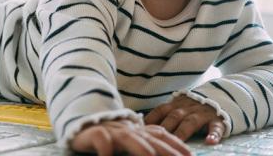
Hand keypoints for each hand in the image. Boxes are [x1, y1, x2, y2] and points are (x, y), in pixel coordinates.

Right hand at [70, 118, 191, 155]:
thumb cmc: (108, 133)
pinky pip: (102, 140)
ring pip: (128, 137)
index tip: (190, 155)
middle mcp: (127, 128)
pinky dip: (107, 149)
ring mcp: (111, 129)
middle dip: (166, 150)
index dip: (175, 144)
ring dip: (140, 148)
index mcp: (137, 129)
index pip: (160, 134)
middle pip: (149, 138)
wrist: (81, 120)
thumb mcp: (129, 138)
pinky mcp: (94, 132)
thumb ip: (145, 143)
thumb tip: (160, 152)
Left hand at [144, 95, 224, 144]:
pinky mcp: (217, 120)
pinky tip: (210, 142)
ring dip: (183, 132)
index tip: (141, 129)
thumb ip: (164, 115)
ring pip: (191, 122)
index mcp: (175, 105)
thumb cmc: (191, 107)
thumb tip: (142, 126)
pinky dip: (213, 134)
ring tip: (177, 142)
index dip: (151, 119)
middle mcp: (186, 108)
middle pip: (173, 116)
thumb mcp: (177, 107)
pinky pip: (215, 127)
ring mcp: (202, 113)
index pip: (160, 110)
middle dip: (165, 128)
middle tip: (156, 139)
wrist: (219, 96)